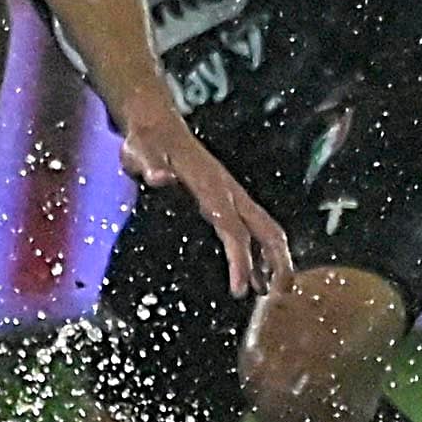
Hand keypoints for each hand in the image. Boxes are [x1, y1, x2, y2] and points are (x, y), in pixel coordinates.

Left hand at [117, 98, 294, 294]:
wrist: (157, 127)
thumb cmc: (148, 143)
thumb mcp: (141, 150)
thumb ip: (150, 164)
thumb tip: (158, 176)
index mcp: (213, 187)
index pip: (234, 230)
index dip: (241, 261)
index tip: (239, 290)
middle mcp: (230, 193)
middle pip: (266, 230)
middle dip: (278, 262)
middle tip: (280, 295)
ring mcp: (231, 197)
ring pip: (266, 230)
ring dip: (274, 260)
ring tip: (274, 293)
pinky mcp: (227, 200)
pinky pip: (253, 230)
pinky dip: (261, 254)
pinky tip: (257, 277)